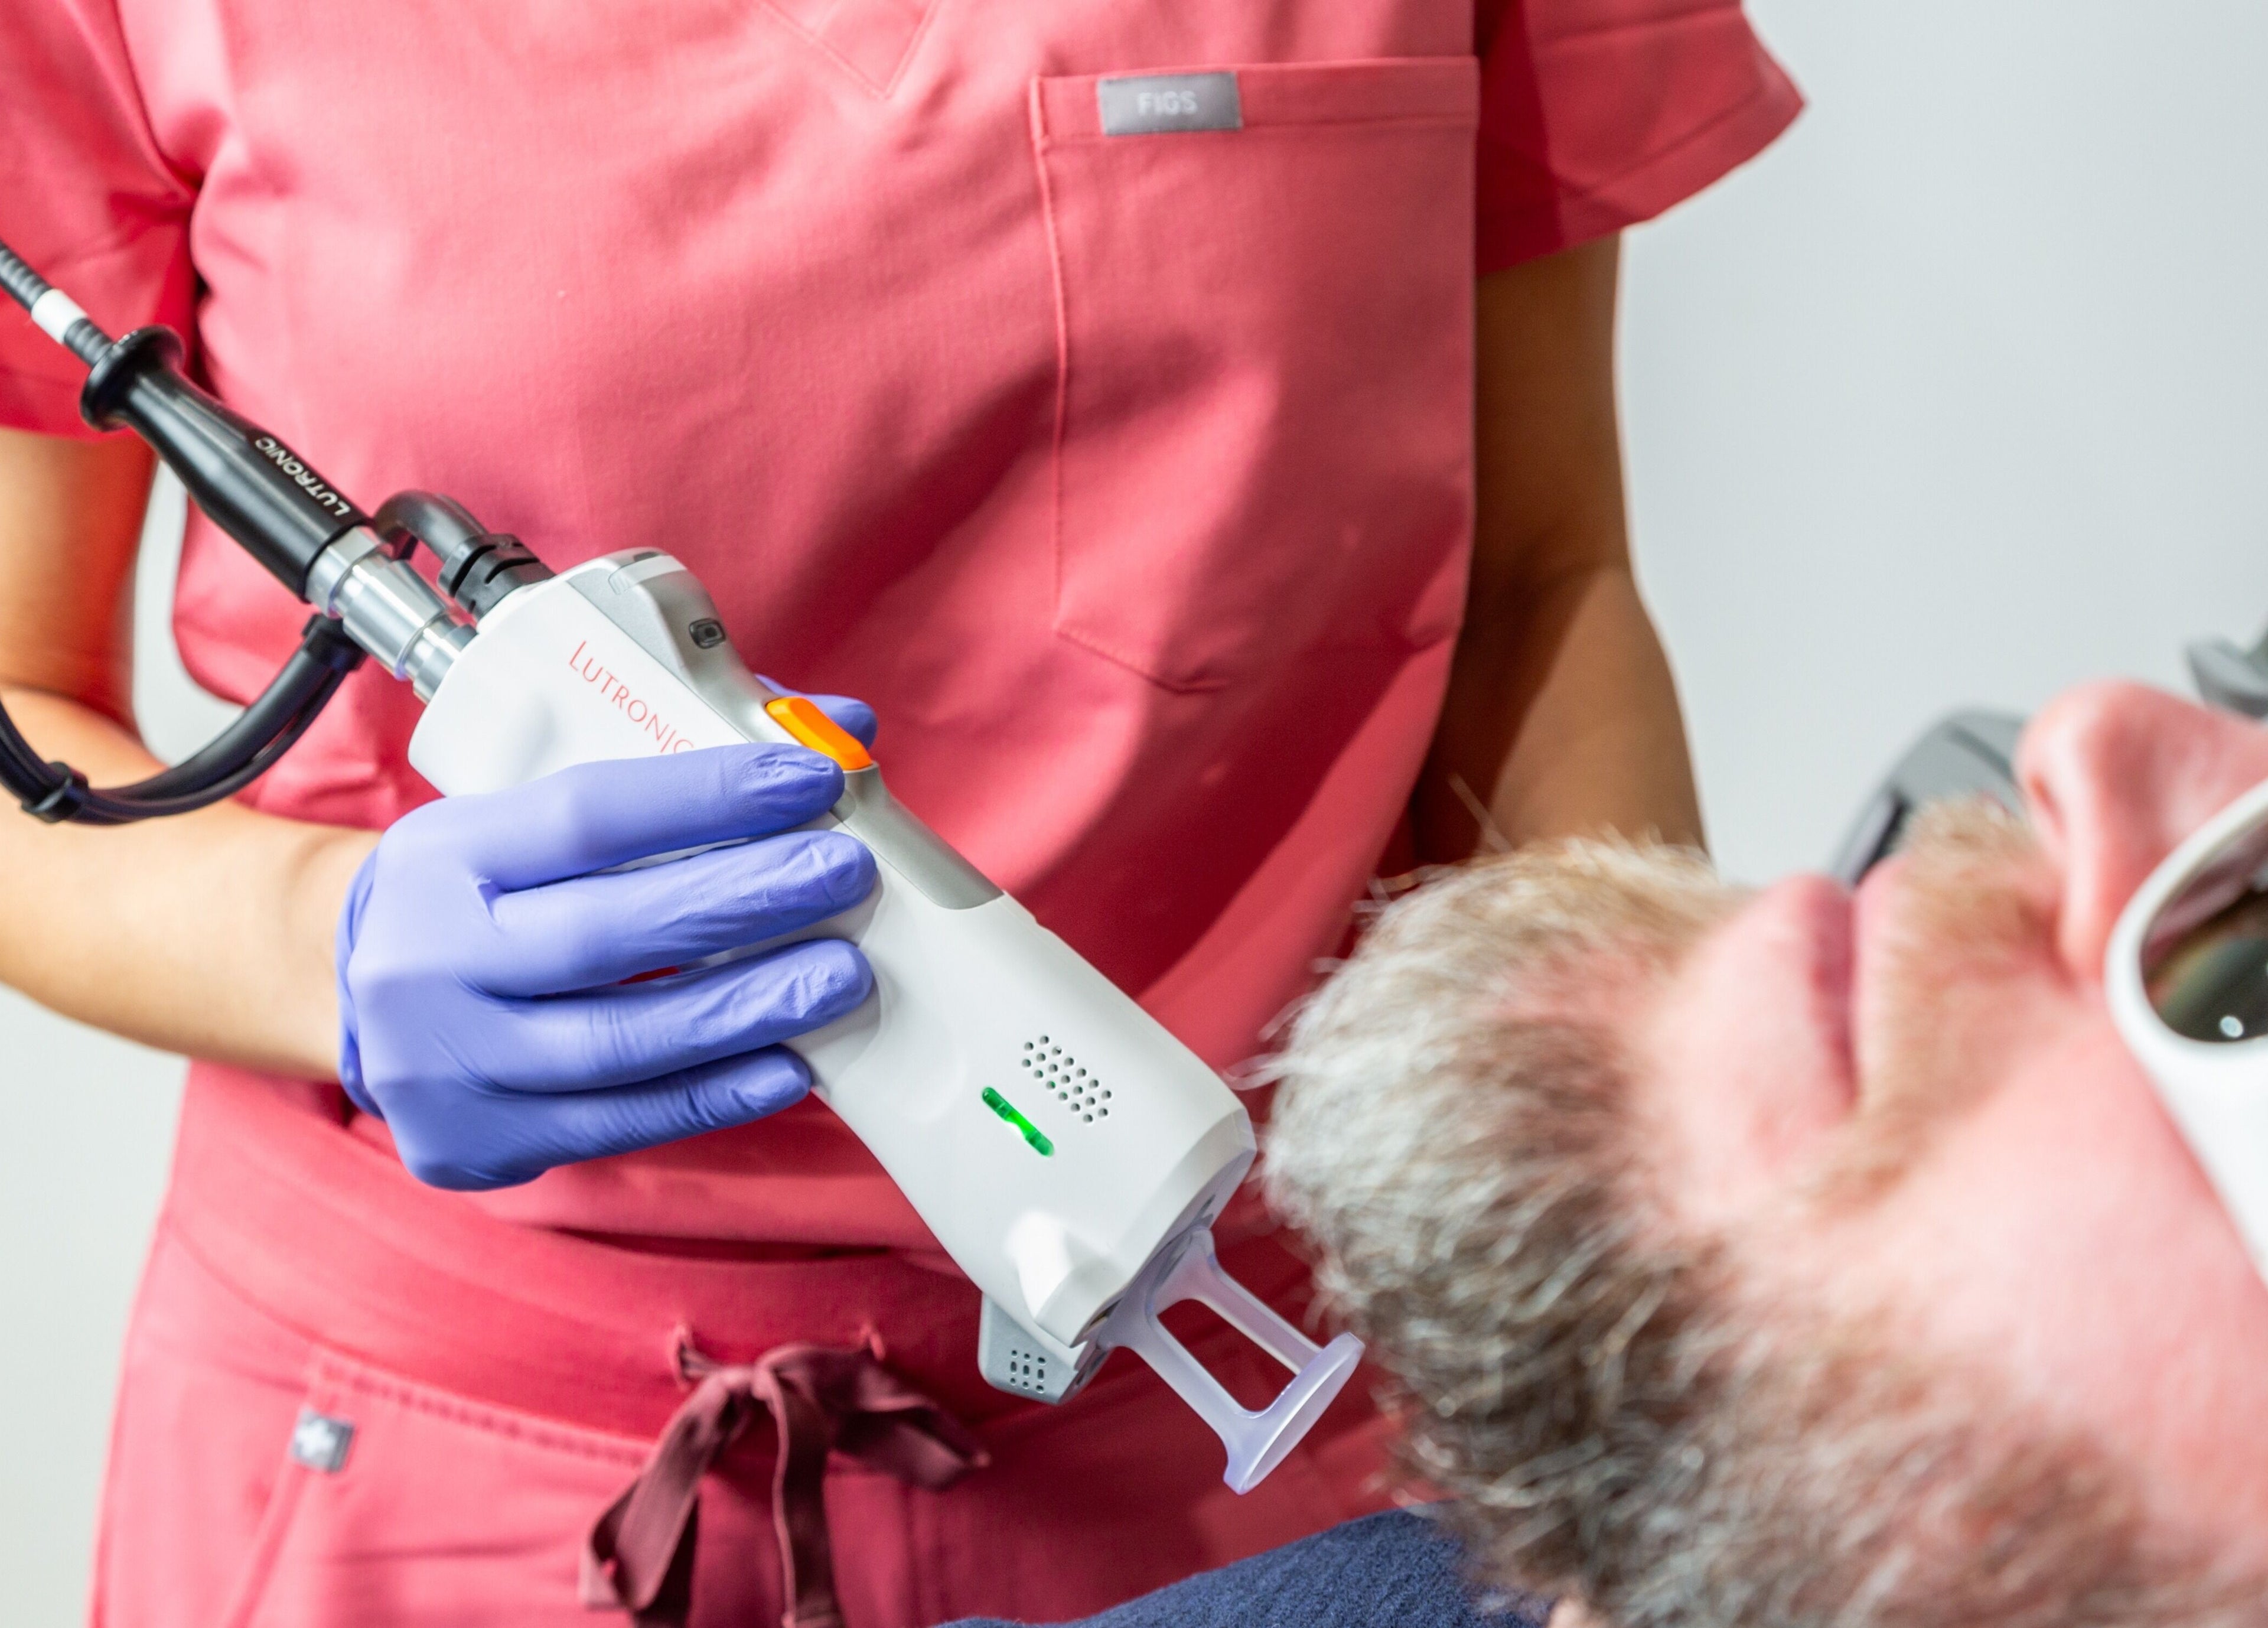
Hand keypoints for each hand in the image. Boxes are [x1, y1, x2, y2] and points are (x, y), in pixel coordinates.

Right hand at [336, 740, 877, 1189]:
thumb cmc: (480, 898)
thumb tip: (835, 728)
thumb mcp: (534, 823)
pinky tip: (791, 1067)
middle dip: (743, 898)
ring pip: (621, 1039)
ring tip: (840, 976)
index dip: (710, 797)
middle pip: (608, 930)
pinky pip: (617, 1123)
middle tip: (845, 874)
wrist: (356, 1006)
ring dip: (746, 1008)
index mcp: (444, 853)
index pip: (590, 814)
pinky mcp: (474, 1140)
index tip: (813, 780)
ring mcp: (442, 1061)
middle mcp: (428, 958)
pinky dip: (713, 1095)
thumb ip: (674, 781)